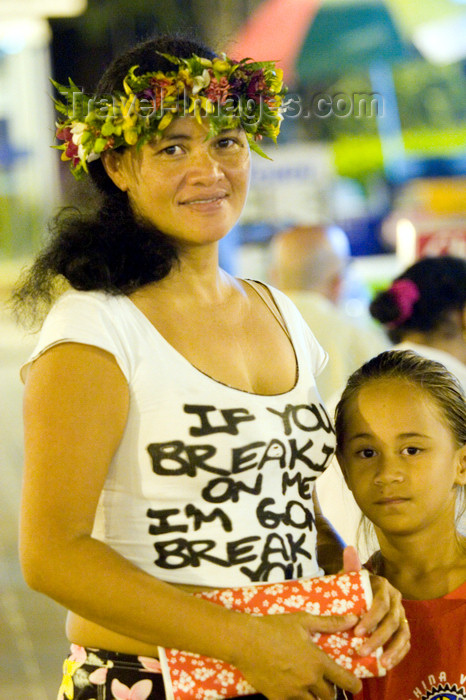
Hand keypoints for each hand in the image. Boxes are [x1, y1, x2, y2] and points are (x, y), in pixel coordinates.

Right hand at [233, 611, 361, 699]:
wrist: (245, 641)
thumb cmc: (274, 628)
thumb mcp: (302, 621)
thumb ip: (329, 623)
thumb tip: (352, 619)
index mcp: (318, 662)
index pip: (345, 680)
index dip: (354, 685)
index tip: (356, 685)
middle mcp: (309, 680)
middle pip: (329, 696)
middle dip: (330, 691)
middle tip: (326, 683)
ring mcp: (293, 692)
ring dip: (315, 698)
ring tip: (310, 688)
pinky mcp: (278, 699)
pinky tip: (293, 692)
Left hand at [342, 546, 410, 670]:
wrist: (358, 599)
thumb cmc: (351, 590)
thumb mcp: (349, 579)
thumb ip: (350, 566)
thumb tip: (348, 548)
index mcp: (384, 587)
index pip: (381, 603)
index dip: (371, 618)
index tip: (356, 631)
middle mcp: (396, 600)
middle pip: (392, 621)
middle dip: (378, 638)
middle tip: (361, 650)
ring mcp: (402, 615)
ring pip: (402, 634)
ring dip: (392, 650)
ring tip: (381, 663)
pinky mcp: (404, 629)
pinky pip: (406, 643)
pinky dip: (399, 654)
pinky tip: (388, 665)